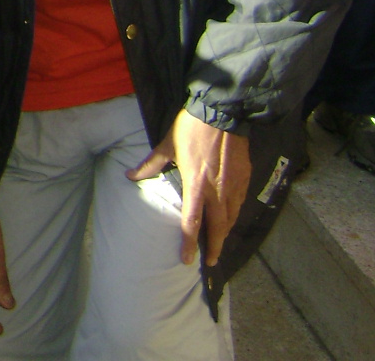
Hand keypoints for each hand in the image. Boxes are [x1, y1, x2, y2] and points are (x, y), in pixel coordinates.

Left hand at [129, 109, 251, 265]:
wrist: (222, 113)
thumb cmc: (191, 129)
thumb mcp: (167, 145)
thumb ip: (150, 164)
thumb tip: (130, 175)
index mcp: (196, 184)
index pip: (192, 221)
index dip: (189, 242)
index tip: (188, 259)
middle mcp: (217, 191)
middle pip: (218, 227)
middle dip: (214, 247)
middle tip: (209, 261)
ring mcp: (233, 186)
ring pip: (231, 218)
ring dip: (225, 233)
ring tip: (218, 244)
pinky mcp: (244, 178)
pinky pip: (239, 204)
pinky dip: (234, 215)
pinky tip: (230, 218)